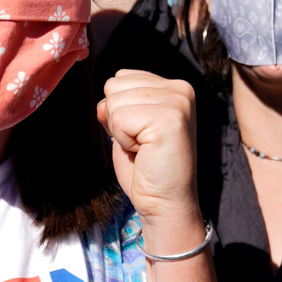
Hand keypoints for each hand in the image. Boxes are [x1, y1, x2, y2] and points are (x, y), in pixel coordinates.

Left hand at [97, 70, 202, 248]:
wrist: (164, 204)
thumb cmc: (146, 169)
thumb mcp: (129, 126)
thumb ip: (118, 104)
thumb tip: (101, 102)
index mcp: (173, 87)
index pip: (120, 78)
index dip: (119, 110)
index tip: (140, 134)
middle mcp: (180, 89)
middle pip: (114, 85)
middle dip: (118, 119)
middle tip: (141, 144)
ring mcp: (178, 102)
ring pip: (114, 100)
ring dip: (121, 131)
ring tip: (144, 148)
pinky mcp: (170, 119)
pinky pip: (120, 118)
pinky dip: (123, 139)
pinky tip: (144, 152)